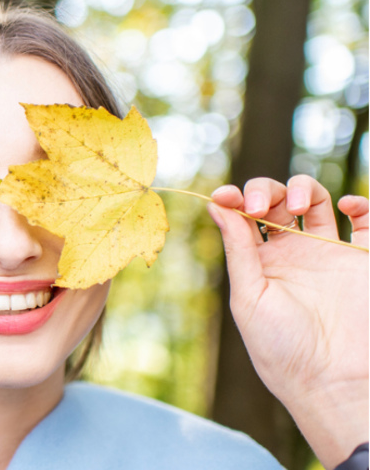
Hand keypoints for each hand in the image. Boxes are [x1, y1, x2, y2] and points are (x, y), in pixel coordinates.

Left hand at [208, 175, 367, 468]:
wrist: (333, 381)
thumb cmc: (282, 347)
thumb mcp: (249, 296)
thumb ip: (238, 248)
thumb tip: (216, 204)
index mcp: (259, 263)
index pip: (243, 217)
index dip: (233, 199)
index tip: (224, 196)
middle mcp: (291, 254)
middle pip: (275, 201)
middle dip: (263, 190)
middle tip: (259, 208)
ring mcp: (328, 253)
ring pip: (315, 200)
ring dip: (301, 189)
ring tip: (294, 208)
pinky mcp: (362, 259)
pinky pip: (365, 220)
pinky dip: (357, 202)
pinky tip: (343, 206)